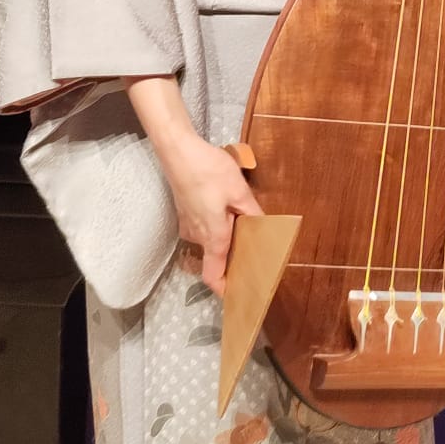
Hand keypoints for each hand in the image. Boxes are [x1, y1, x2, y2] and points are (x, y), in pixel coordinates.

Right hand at [158, 131, 262, 297]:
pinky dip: (216, 226)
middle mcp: (197, 236)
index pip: (214, 277)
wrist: (178, 151)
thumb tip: (265, 231)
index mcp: (213, 236)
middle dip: (233, 259)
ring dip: (225, 238)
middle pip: (214, 259)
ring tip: (246, 227)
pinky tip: (228, 209)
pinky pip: (202, 228)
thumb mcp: (238, 191)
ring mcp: (187, 224)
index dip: (226, 290)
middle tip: (255, 253)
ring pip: (208, 241)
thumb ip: (252, 213)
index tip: (242, 292)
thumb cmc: (209, 171)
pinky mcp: (184, 211)